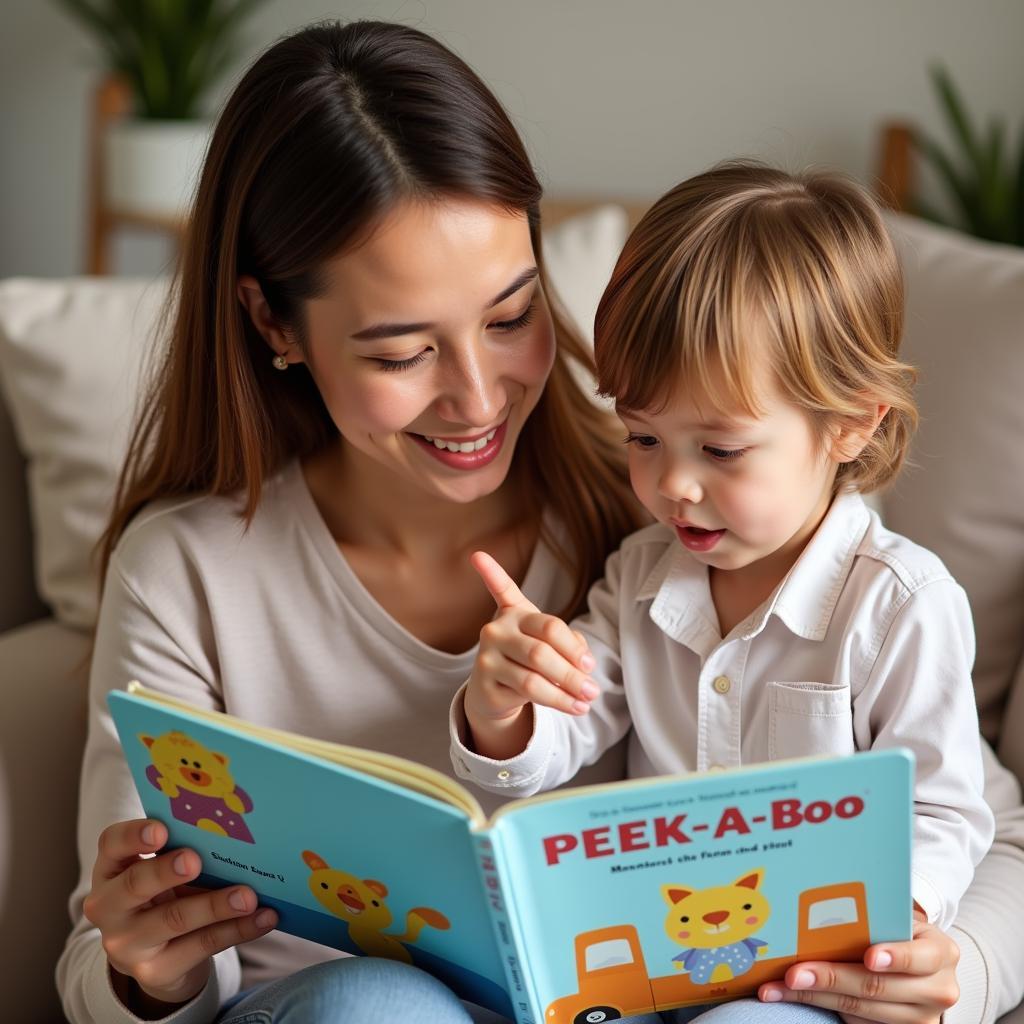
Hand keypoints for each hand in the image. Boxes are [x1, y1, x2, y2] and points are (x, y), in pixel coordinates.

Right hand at [83, 818, 277, 1010]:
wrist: (157, 955)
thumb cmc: (165, 894)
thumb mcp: (163, 871)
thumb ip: (183, 850)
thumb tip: (235, 832)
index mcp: (112, 869)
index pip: (111, 845)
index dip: (133, 835)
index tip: (161, 830)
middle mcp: (109, 907)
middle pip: (134, 885)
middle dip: (165, 872)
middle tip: (195, 861)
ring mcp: (128, 944)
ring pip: (174, 919)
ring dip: (215, 905)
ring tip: (248, 896)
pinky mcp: (155, 972)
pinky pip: (201, 946)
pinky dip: (238, 929)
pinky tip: (264, 917)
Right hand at [464, 551, 598, 757]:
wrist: (493, 687)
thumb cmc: (525, 656)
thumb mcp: (547, 641)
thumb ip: (568, 643)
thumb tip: (585, 663)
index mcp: (515, 613)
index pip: (549, 626)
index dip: (574, 647)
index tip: (591, 665)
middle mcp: (495, 632)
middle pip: (540, 653)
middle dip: (571, 675)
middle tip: (593, 690)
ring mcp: (486, 659)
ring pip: (531, 680)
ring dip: (564, 694)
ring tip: (584, 702)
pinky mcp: (484, 686)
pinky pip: (523, 696)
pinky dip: (553, 702)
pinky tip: (571, 707)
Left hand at [757, 913, 958, 1023]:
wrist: (923, 966)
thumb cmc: (901, 933)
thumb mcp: (900, 921)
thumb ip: (877, 918)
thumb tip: (823, 901)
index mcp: (940, 953)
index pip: (919, 957)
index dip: (895, 957)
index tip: (869, 957)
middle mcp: (937, 989)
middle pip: (876, 987)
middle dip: (831, 978)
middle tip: (794, 972)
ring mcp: (921, 1018)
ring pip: (860, 1008)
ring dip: (814, 996)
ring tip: (779, 986)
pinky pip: (856, 1022)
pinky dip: (821, 1006)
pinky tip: (794, 995)